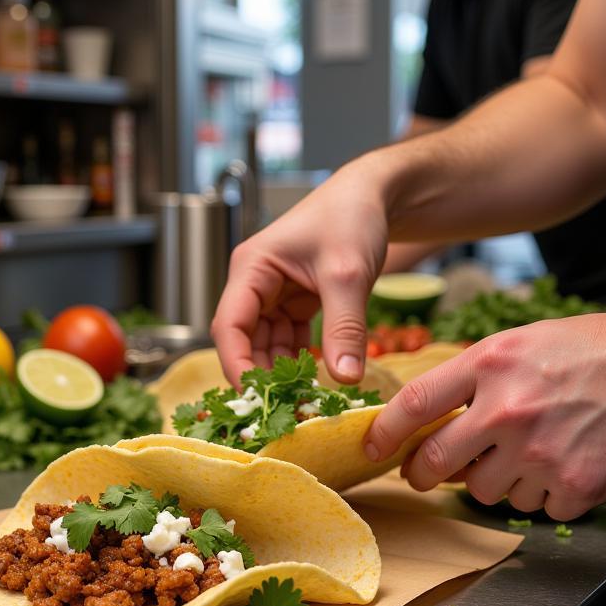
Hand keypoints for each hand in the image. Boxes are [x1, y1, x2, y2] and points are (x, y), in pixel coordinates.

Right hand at [212, 162, 388, 386]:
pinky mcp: (294, 304)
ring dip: (281, 374)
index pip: (229, 326)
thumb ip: (345, 328)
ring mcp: (273, 296)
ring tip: (302, 403)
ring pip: (266, 346)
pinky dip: (300, 363)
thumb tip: (344, 379)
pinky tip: (315, 384)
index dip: (237, 365)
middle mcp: (255, 284)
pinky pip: (289, 342)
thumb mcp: (348, 273)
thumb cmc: (352, 217)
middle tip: (284, 409)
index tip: (257, 398)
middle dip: (261, 375)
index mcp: (251, 269)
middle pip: (244, 342)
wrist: (376, 196)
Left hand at [364, 310, 605, 520]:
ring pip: (485, 491)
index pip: (415, 404)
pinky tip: (570, 464)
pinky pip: (536, 508)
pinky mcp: (572, 485)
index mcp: (492, 364)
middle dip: (423, 474)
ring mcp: (539, 451)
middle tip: (426, 475)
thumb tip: (434, 417)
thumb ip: (478, 375)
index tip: (371, 448)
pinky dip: (548, 494)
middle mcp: (508, 408)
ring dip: (499, 481)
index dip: (384, 432)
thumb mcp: (528, 341)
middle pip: (436, 461)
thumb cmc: (601, 350)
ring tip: (534, 452)